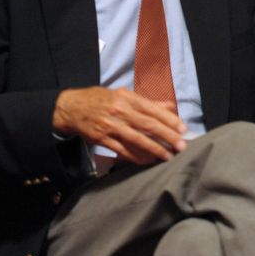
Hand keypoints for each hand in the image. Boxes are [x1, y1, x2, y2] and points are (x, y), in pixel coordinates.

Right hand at [52, 87, 187, 164]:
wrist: (70, 108)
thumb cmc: (101, 100)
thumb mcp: (123, 95)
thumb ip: (148, 102)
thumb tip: (171, 106)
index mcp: (127, 98)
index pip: (153, 109)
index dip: (170, 120)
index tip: (183, 129)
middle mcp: (119, 111)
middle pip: (148, 125)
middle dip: (167, 136)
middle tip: (181, 146)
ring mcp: (109, 126)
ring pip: (136, 139)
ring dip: (154, 149)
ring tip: (168, 156)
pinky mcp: (101, 139)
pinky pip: (122, 150)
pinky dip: (136, 157)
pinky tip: (148, 160)